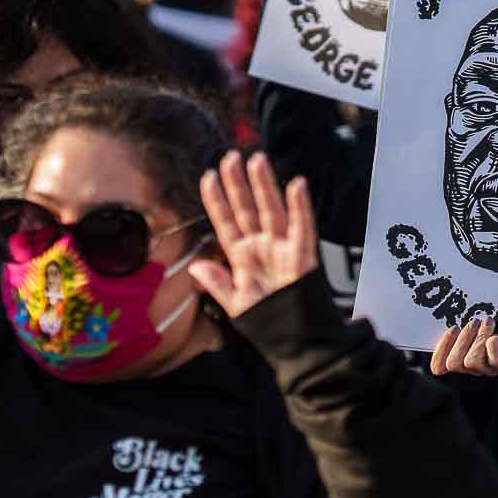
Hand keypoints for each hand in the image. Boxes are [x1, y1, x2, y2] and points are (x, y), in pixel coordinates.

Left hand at [189, 151, 318, 315]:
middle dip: (238, 183)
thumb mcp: (235, 304)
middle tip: (230, 156)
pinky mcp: (302, 255)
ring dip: (264, 186)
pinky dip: (300, 207)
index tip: (207, 176)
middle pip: (247, 208)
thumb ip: (217, 283)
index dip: (216, 200)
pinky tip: (296, 185)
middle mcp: (260, 247)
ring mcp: (282, 248)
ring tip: (256, 160)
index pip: (226, 222)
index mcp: (242, 257)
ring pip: (271, 210)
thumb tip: (195, 266)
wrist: (296, 341)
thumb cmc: (267, 322)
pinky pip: (302, 227)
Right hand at [429, 316, 497, 378]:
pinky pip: (495, 364)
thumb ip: (458, 322)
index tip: (452, 328)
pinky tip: (495, 338)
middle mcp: (471, 369)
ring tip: (488, 323)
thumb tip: (445, 307)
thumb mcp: (472, 322)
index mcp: (457, 358)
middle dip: (463, 339)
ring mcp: (487, 370)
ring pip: (472, 362)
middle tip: (474, 322)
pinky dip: (493, 350)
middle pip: (454, 363)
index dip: (441, 348)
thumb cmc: (491, 323)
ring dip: (479, 338)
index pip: (438, 366)